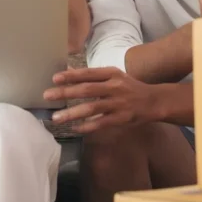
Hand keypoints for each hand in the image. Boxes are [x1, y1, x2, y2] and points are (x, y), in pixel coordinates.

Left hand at [43, 67, 157, 132]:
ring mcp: (118, 103)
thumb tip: (69, 74)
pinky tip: (75, 128)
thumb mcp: (115, 76)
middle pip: (87, 90)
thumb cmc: (130, 87)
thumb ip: (95, 77)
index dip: (71, 75)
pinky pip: (101, 123)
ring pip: (92, 108)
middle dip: (66, 93)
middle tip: (47, 96)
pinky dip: (88, 126)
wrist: (154, 101)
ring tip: (56, 117)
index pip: (88, 73)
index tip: (55, 78)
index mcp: (112, 74)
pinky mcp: (121, 118)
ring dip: (72, 113)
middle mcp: (115, 87)